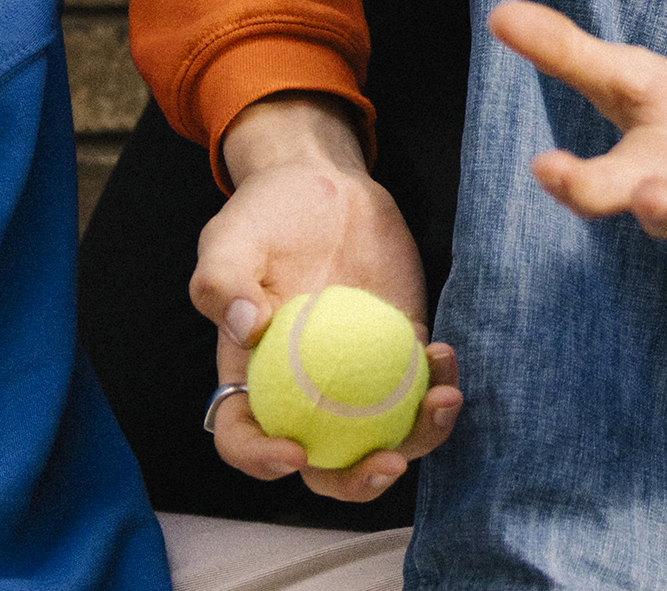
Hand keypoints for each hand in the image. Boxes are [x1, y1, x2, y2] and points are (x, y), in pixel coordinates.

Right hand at [195, 95, 463, 499]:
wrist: (320, 185)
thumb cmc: (264, 217)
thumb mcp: (228, 240)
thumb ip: (223, 282)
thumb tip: (245, 326)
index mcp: (251, 379)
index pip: (244, 437)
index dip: (262, 460)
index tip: (293, 452)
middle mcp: (304, 393)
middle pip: (325, 464)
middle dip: (356, 482)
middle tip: (387, 463)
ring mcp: (355, 380)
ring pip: (384, 436)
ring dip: (418, 437)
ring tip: (442, 400)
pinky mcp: (396, 352)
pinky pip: (418, 387)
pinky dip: (436, 384)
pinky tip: (444, 356)